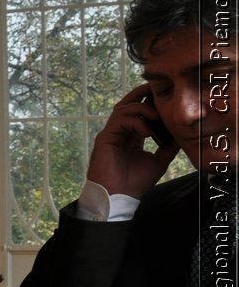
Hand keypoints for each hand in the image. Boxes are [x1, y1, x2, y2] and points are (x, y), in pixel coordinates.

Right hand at [85, 83, 179, 198]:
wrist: (119, 197)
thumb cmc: (135, 182)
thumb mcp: (158, 161)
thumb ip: (167, 147)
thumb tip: (181, 134)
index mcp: (131, 136)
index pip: (138, 111)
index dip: (149, 101)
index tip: (165, 96)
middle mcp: (119, 132)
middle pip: (127, 103)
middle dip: (141, 93)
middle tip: (157, 89)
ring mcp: (111, 134)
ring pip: (123, 109)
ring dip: (142, 109)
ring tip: (156, 117)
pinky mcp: (105, 138)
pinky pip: (119, 121)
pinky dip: (135, 122)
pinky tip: (147, 132)